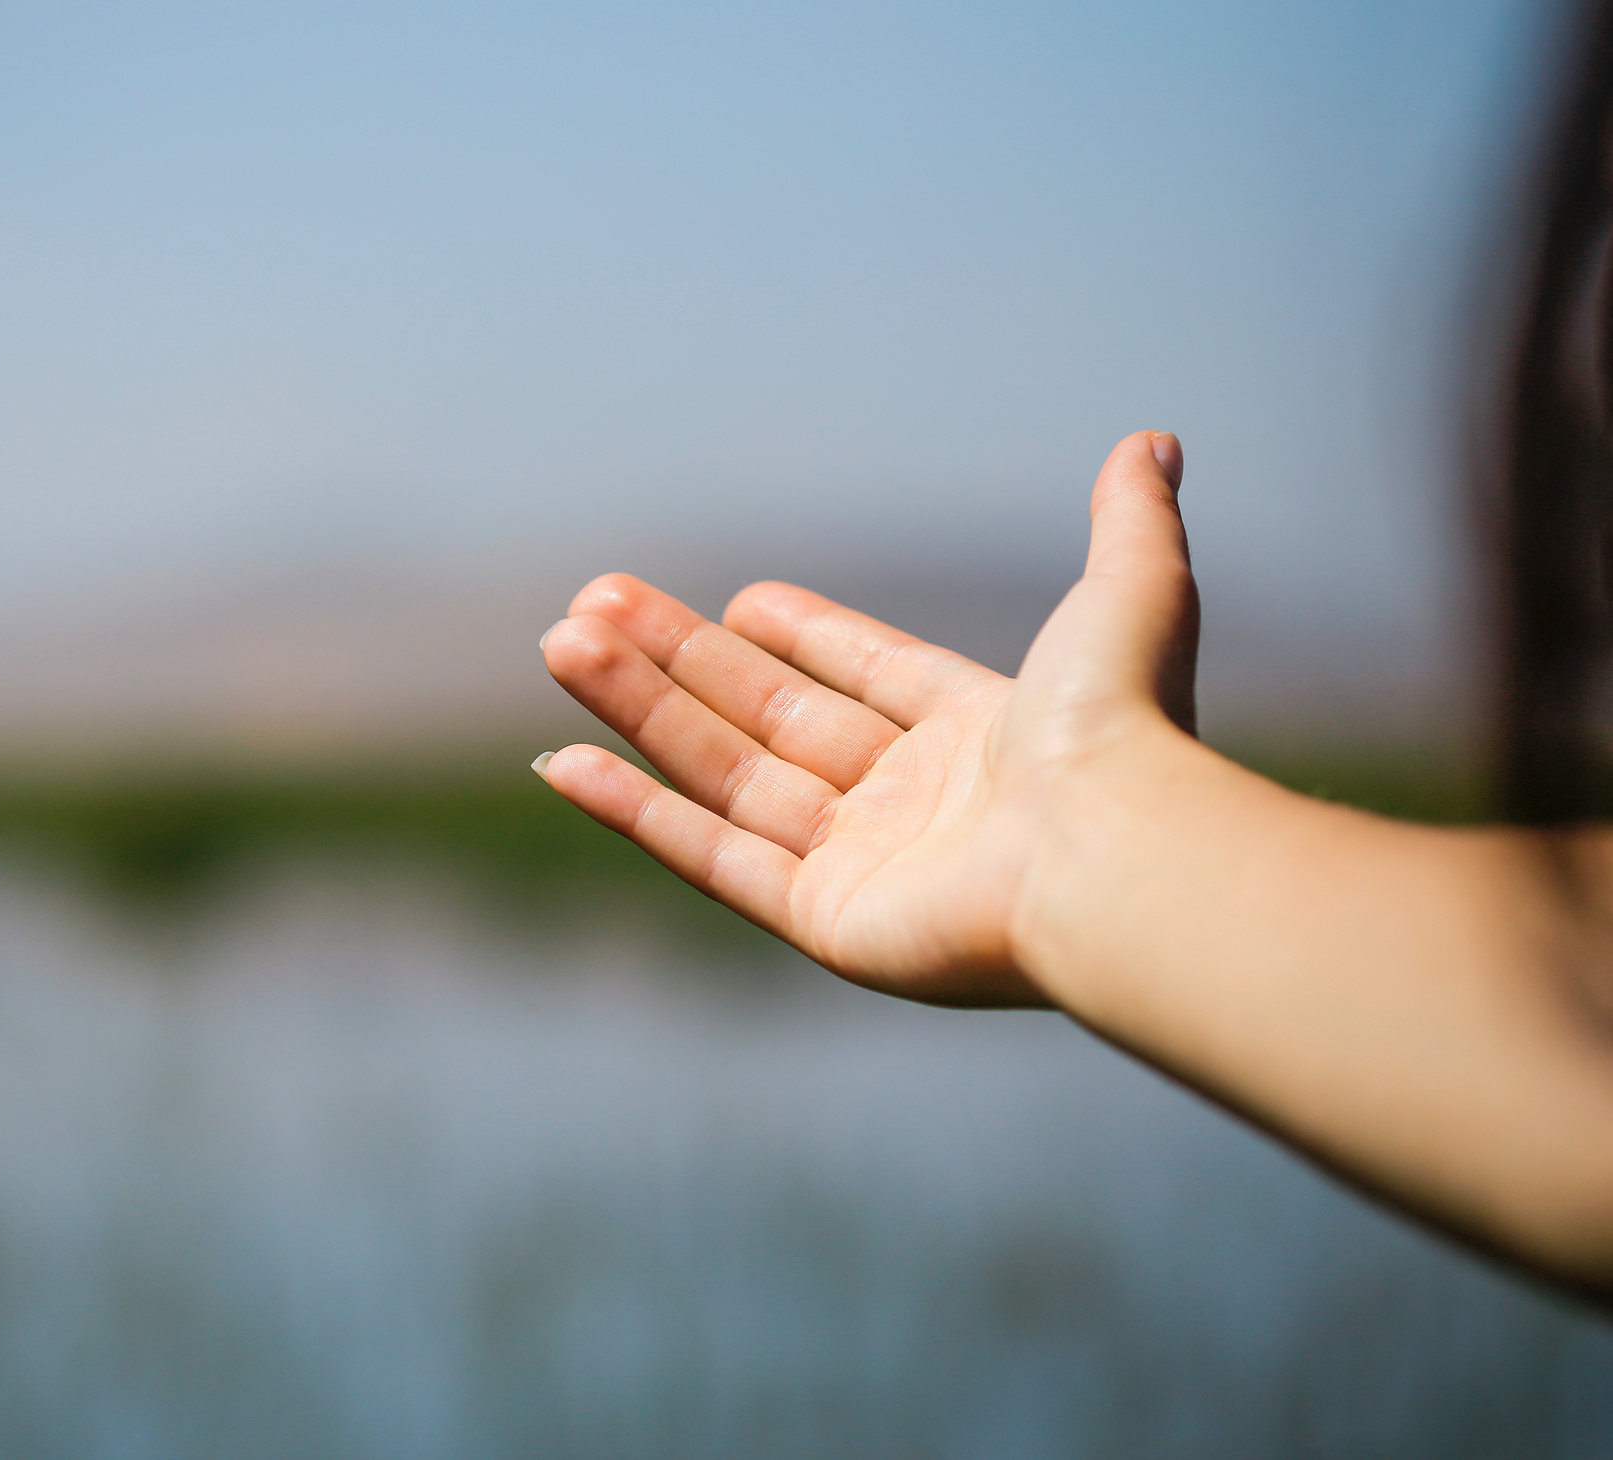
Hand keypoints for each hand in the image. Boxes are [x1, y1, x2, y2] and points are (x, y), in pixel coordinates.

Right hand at [535, 430, 1198, 1006]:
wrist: (1110, 854)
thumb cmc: (1119, 731)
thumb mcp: (1131, 594)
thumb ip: (1127, 521)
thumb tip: (1154, 439)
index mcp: (978, 733)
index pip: (868, 676)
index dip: (804, 637)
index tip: (738, 602)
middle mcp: (914, 802)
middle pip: (769, 720)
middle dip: (679, 660)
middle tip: (592, 603)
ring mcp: (863, 865)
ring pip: (724, 777)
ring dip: (640, 711)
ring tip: (562, 645)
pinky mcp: (823, 921)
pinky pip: (712, 858)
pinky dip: (637, 812)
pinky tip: (567, 761)